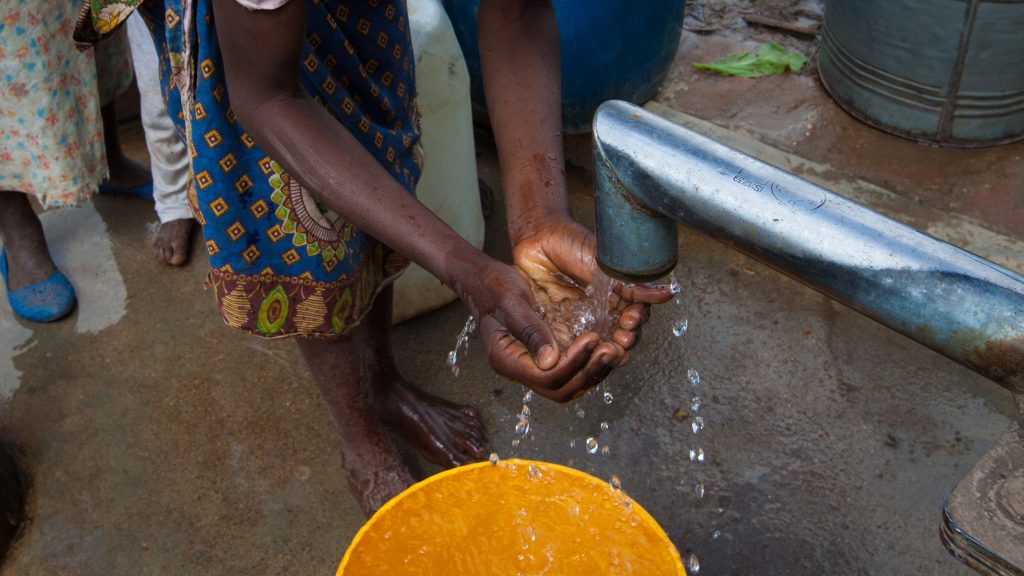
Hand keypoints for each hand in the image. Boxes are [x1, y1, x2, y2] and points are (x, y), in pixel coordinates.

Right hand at [444, 247, 622, 401]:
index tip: (592, 338)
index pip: (546, 378)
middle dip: (588, 373)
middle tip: (611, 349)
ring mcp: (531, 366)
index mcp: (506, 359)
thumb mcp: (511, 301)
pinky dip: (589, 364)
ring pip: (568, 385)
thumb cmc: (494, 286)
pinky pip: (570, 371)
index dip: (573, 363)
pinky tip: (605, 346)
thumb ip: (530, 330)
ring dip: (593, 371)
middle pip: (560, 389)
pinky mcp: (544, 357)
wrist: (484, 279)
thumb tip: (550, 361)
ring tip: (614, 349)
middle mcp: (519, 369)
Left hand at [513, 218, 673, 355]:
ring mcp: (582, 319)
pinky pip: (573, 343)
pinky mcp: (561, 326)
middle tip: (622, 337)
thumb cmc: (573, 244)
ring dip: (607, 347)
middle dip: (625, 338)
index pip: (635, 316)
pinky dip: (581, 350)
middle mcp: (603, 310)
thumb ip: (632, 282)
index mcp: (618, 294)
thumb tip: (665, 294)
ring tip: (608, 346)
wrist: (539, 239)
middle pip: (620, 334)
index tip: (631, 321)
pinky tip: (585, 349)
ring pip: (600, 342)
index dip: (635, 321)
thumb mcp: (606, 264)